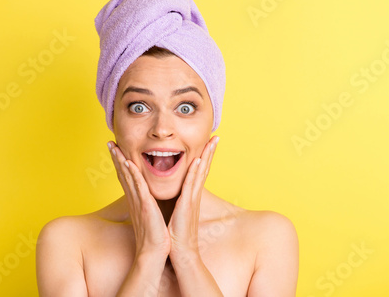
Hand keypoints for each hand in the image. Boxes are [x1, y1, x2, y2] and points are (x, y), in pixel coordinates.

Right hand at [108, 141, 170, 259]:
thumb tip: (147, 198)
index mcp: (137, 200)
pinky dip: (133, 175)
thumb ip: (147, 204)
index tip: (116, 148)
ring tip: (115, 147)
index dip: (120, 162)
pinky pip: (138, 187)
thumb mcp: (149, 216)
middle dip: (116, 157)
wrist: (154, 254)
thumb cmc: (154, 237)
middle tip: (110, 142)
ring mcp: (138, 202)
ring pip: (128, 177)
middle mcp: (135, 199)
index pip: (127, 177)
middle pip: (123, 174)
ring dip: (121, 161)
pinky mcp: (145, 207)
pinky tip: (129, 163)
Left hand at [167, 136, 219, 263]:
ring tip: (211, 141)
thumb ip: (176, 201)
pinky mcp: (188, 207)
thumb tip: (173, 194)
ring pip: (200, 174)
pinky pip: (192, 186)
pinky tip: (198, 160)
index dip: (204, 156)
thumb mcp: (176, 213)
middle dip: (209, 152)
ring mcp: (192, 201)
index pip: (198, 172)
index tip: (208, 142)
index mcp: (190, 196)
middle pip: (204, 169)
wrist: (180, 254)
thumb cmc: (176, 235)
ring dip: (206, 156)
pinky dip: (195, 173)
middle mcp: (194, 196)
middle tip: (215, 135)